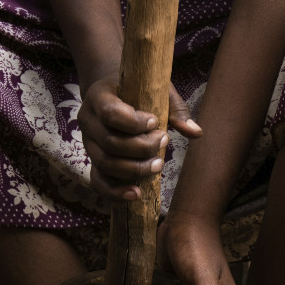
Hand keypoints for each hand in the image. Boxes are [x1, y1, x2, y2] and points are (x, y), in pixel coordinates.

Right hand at [79, 78, 202, 200]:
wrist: (113, 92)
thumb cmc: (137, 90)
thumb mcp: (156, 91)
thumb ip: (176, 110)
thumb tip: (196, 132)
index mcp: (99, 96)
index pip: (110, 113)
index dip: (133, 122)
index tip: (154, 122)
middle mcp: (88, 121)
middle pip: (110, 143)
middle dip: (141, 148)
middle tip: (164, 141)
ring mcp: (88, 144)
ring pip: (105, 164)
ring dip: (134, 169)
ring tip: (158, 165)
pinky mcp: (93, 161)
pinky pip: (98, 181)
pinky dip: (116, 191)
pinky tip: (136, 194)